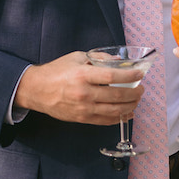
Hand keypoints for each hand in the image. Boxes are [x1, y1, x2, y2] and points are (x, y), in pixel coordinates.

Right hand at [15, 51, 144, 124]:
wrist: (36, 90)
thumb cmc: (56, 72)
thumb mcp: (76, 58)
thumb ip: (98, 59)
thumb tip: (118, 61)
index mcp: (83, 75)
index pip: (113, 76)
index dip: (130, 76)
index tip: (140, 74)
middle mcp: (84, 93)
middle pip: (117, 95)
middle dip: (135, 93)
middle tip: (141, 89)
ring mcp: (84, 108)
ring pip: (114, 111)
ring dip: (130, 106)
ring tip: (136, 100)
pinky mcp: (82, 119)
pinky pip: (105, 120)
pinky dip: (119, 117)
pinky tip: (127, 112)